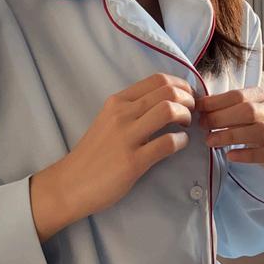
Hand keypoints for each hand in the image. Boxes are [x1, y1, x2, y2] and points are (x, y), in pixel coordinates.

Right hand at [63, 73, 195, 217]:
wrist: (71, 183)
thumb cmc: (94, 153)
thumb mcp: (108, 120)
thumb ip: (132, 109)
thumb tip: (166, 100)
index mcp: (117, 101)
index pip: (157, 79)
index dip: (181, 85)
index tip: (188, 96)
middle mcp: (122, 114)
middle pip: (167, 91)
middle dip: (189, 99)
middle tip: (192, 111)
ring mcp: (127, 137)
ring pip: (169, 111)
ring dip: (186, 116)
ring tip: (187, 125)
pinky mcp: (133, 161)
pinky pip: (167, 143)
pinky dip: (181, 141)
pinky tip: (180, 144)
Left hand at [196, 85, 263, 174]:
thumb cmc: (253, 126)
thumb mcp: (241, 112)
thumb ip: (223, 107)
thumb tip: (198, 105)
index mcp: (260, 97)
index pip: (238, 95)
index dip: (216, 101)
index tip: (198, 108)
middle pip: (249, 111)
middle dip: (221, 118)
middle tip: (202, 125)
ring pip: (259, 131)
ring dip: (231, 135)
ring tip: (210, 141)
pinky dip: (247, 155)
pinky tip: (230, 156)